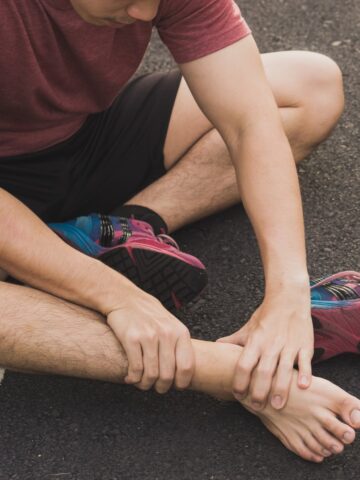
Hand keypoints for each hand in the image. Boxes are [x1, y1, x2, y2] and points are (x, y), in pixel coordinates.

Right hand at [107, 291, 193, 393]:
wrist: (125, 298)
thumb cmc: (148, 313)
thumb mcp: (170, 324)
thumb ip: (177, 343)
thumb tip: (183, 371)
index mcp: (180, 332)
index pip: (187, 366)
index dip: (181, 382)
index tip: (175, 386)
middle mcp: (167, 334)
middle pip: (168, 374)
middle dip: (162, 387)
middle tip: (156, 388)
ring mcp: (149, 336)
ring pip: (151, 374)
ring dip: (145, 384)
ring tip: (142, 383)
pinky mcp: (131, 338)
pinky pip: (135, 368)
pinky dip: (133, 378)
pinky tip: (130, 377)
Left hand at [217, 290, 313, 410]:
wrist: (288, 298)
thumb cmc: (267, 315)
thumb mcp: (249, 327)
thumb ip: (234, 340)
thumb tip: (216, 345)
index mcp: (255, 341)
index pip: (244, 364)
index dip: (240, 381)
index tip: (238, 395)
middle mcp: (271, 345)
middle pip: (263, 371)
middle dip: (260, 391)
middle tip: (258, 406)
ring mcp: (289, 345)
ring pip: (284, 370)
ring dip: (280, 389)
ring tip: (277, 405)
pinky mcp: (305, 345)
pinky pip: (305, 361)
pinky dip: (304, 373)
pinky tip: (303, 386)